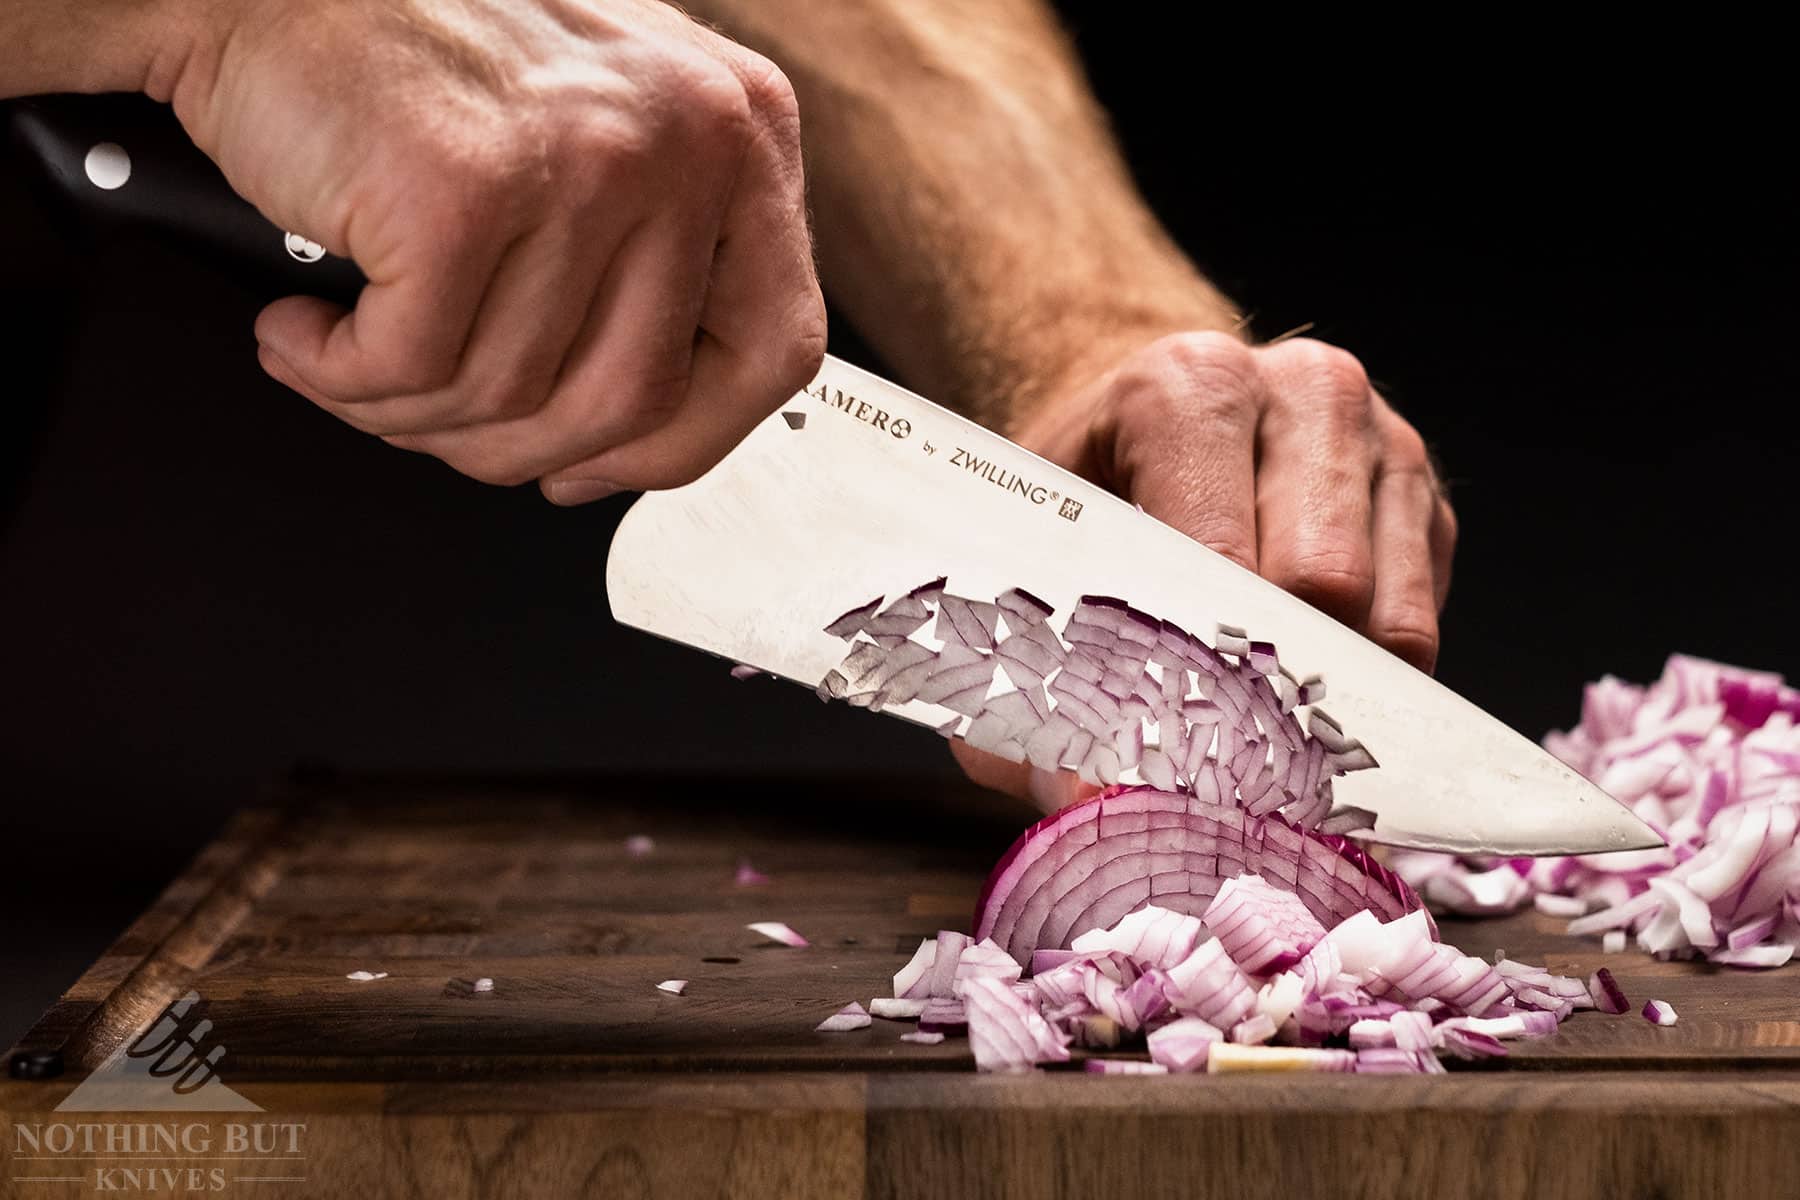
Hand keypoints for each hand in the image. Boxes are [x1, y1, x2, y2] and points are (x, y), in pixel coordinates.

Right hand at [167, 0, 824, 499]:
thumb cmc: (412, 45)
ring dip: (410, 413)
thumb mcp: (597, 129)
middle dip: (519, 446)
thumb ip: (651, 257)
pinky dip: (338, 376)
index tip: (607, 460)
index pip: (774, 347)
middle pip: (636, 403)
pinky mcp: (463, 194)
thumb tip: (638, 427)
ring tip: (355, 356)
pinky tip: (307, 334)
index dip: (686, 440)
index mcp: (739, 132)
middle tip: (442, 418)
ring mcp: (581, 166)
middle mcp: (684, 143)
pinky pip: (411, 371)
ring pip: (513, 399)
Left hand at [951, 330, 1456, 808]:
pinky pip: (1419, 626)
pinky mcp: (1427, 503)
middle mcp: (1306, 393)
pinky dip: (1365, 687)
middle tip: (1215, 764)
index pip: (1222, 556)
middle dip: (1270, 686)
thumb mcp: (1024, 550)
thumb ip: (1034, 673)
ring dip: (1327, 695)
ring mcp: (1382, 442)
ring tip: (1259, 744)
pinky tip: (1301, 702)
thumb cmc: (1079, 490)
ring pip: (1390, 615)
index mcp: (1193, 387)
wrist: (1134, 416)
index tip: (1161, 760)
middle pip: (1326, 583)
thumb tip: (1086, 804)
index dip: (1193, 670)